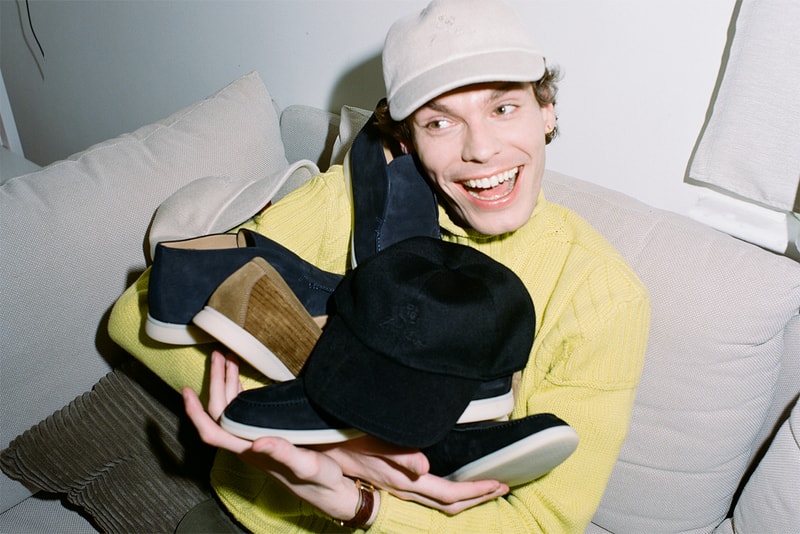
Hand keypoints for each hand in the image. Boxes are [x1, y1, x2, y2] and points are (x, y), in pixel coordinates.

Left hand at [182, 351, 362, 521]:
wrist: (330, 488)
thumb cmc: (319, 479)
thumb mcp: (306, 465)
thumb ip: (282, 453)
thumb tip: (257, 441)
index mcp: (251, 451)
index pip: (212, 432)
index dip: (195, 412)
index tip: (187, 390)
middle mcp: (247, 444)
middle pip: (219, 412)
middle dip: (215, 383)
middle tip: (218, 356)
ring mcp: (254, 438)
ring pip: (230, 408)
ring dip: (226, 383)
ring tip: (228, 359)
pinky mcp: (265, 433)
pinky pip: (243, 409)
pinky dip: (239, 390)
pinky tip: (242, 378)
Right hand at [313, 437, 508, 514]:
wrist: (313, 452)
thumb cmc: (342, 443)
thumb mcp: (368, 446)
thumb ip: (398, 457)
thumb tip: (425, 467)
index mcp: (403, 481)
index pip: (449, 494)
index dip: (476, 491)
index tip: (500, 484)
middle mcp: (402, 489)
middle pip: (449, 503)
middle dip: (478, 496)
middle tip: (503, 487)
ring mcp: (396, 487)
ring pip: (438, 500)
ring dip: (465, 495)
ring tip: (485, 487)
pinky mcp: (390, 481)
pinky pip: (427, 493)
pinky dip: (447, 491)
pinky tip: (450, 483)